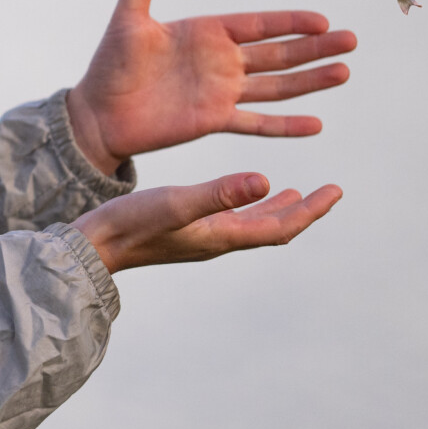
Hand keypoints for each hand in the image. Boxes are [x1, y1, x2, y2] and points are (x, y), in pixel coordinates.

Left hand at [66, 0, 357, 173]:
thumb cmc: (110, 64)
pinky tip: (316, 124)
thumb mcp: (128, 19)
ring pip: (276, 86)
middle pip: (277, 53)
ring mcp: (221, 92)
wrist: (98, 113)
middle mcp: (221, 61)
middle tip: (352, 41)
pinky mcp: (214, 120)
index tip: (322, 20)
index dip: (289, 22)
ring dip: (310, 82)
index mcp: (206, 33)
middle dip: (314, 48)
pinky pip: (256, 122)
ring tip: (344, 73)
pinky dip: (285, 125)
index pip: (258, 24)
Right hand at [75, 172, 341, 272]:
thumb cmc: (130, 224)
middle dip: (303, 211)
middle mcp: (217, 240)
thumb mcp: (177, 202)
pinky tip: (243, 194)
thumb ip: (220, 193)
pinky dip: (249, 206)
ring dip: (278, 211)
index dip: (311, 210)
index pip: (280, 227)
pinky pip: (231, 219)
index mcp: (222, 236)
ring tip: (297, 195)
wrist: (91, 246)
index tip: (336, 191)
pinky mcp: (186, 231)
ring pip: (252, 225)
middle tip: (330, 192)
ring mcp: (201, 238)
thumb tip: (268, 182)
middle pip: (273, 229)